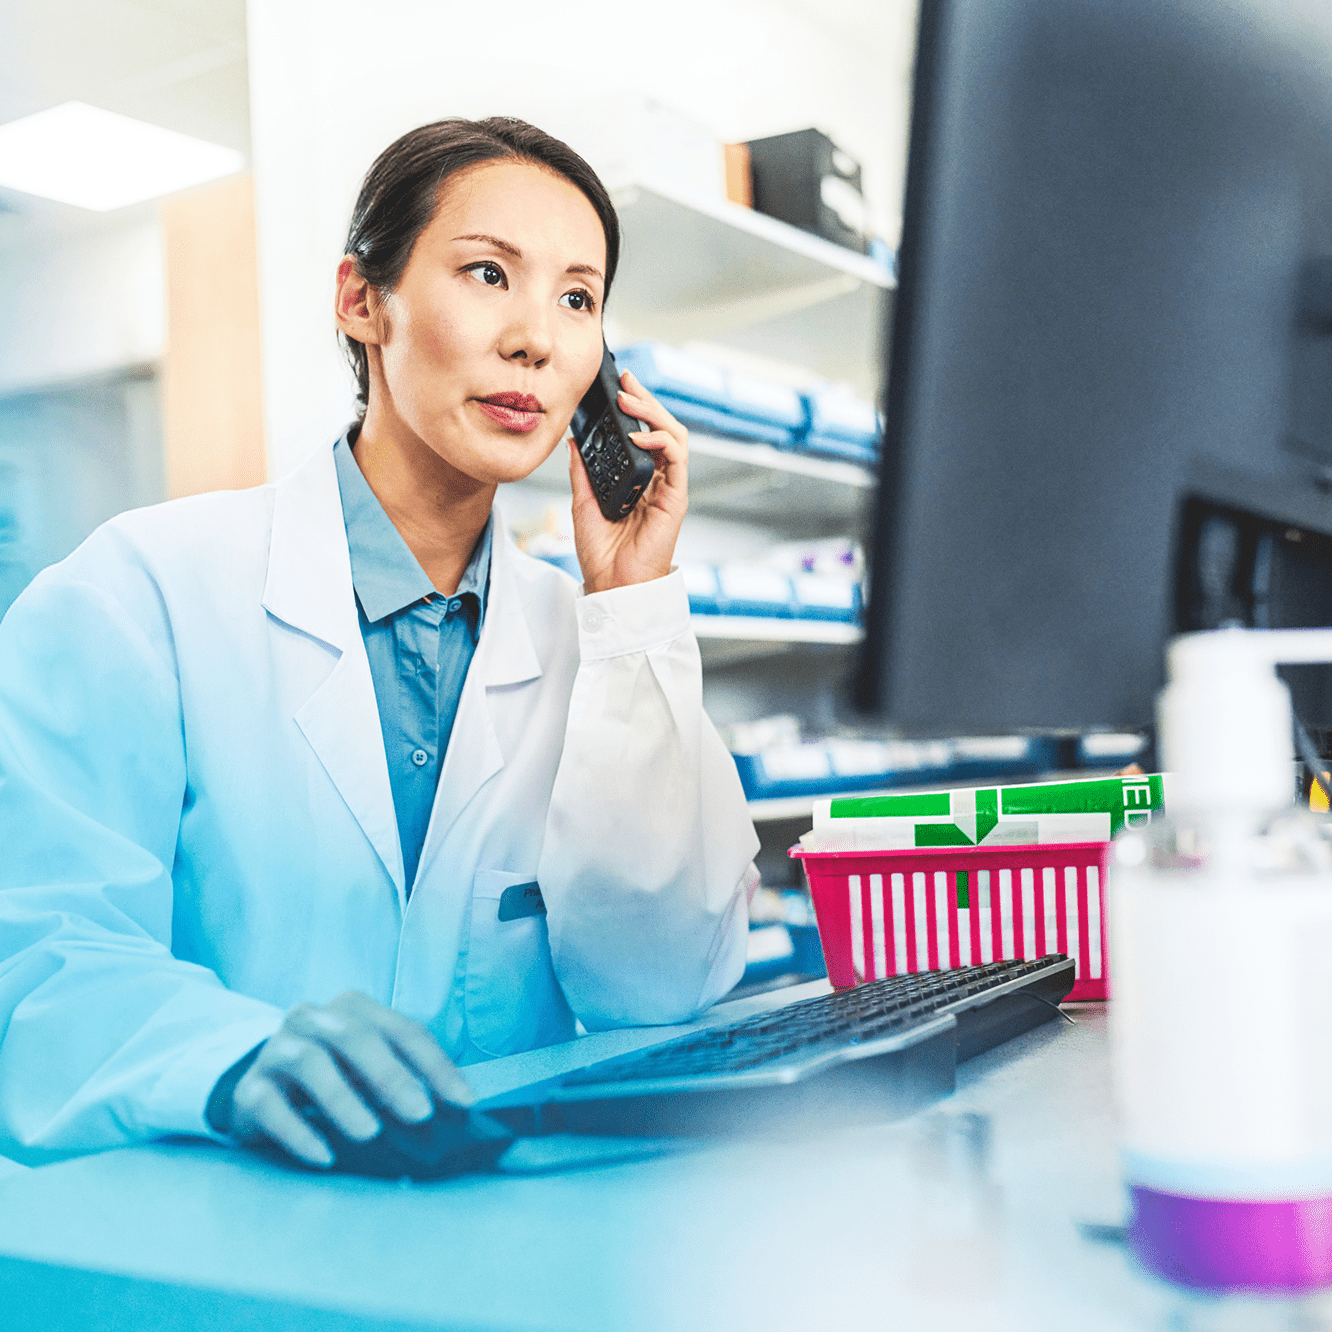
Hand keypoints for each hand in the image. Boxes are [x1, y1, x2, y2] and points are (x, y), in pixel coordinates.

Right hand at [224, 991, 474, 1167]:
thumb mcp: (372, 1069)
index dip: (435, 1065)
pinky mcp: (249, 1088)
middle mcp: (313, 1019)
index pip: (403, 1030)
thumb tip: (456, 1110)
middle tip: (420, 1114)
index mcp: (353, 1008)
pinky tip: (323, 1156)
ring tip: (369, 1133)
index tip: (463, 1103)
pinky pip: (269, 1105)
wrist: (260, 1088)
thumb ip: (408, 1080)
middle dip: (391, 1075)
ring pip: (310, 1063)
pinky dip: (298, 1131)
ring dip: (343, 1098)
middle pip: (354, 1037)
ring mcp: (276, 1050)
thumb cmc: (335, 1075)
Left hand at [570, 370, 687, 593]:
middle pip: (661, 428)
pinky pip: (676, 459)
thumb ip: (582, 471)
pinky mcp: (675, 498)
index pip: (643, 434)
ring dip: (654, 413)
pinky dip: (660, 441)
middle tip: (626, 381)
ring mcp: (668, 488)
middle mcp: (656, 481)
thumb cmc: (602, 553)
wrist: (611, 584)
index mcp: (637, 480)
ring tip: (630, 400)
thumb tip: (573, 440)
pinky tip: (639, 435)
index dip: (635, 408)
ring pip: (674, 436)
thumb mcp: (582, 502)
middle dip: (646, 400)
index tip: (619, 386)